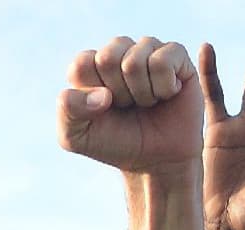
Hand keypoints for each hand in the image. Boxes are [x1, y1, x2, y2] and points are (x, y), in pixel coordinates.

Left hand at [59, 36, 204, 174]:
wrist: (156, 163)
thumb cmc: (116, 144)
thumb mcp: (76, 136)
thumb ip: (67, 110)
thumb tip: (102, 94)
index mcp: (91, 64)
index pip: (82, 64)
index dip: (92, 95)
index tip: (103, 110)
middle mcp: (119, 51)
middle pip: (108, 58)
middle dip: (118, 93)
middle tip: (128, 106)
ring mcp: (148, 50)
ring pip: (135, 61)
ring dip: (142, 94)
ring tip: (147, 102)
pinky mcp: (177, 56)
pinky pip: (163, 62)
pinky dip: (164, 87)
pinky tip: (167, 94)